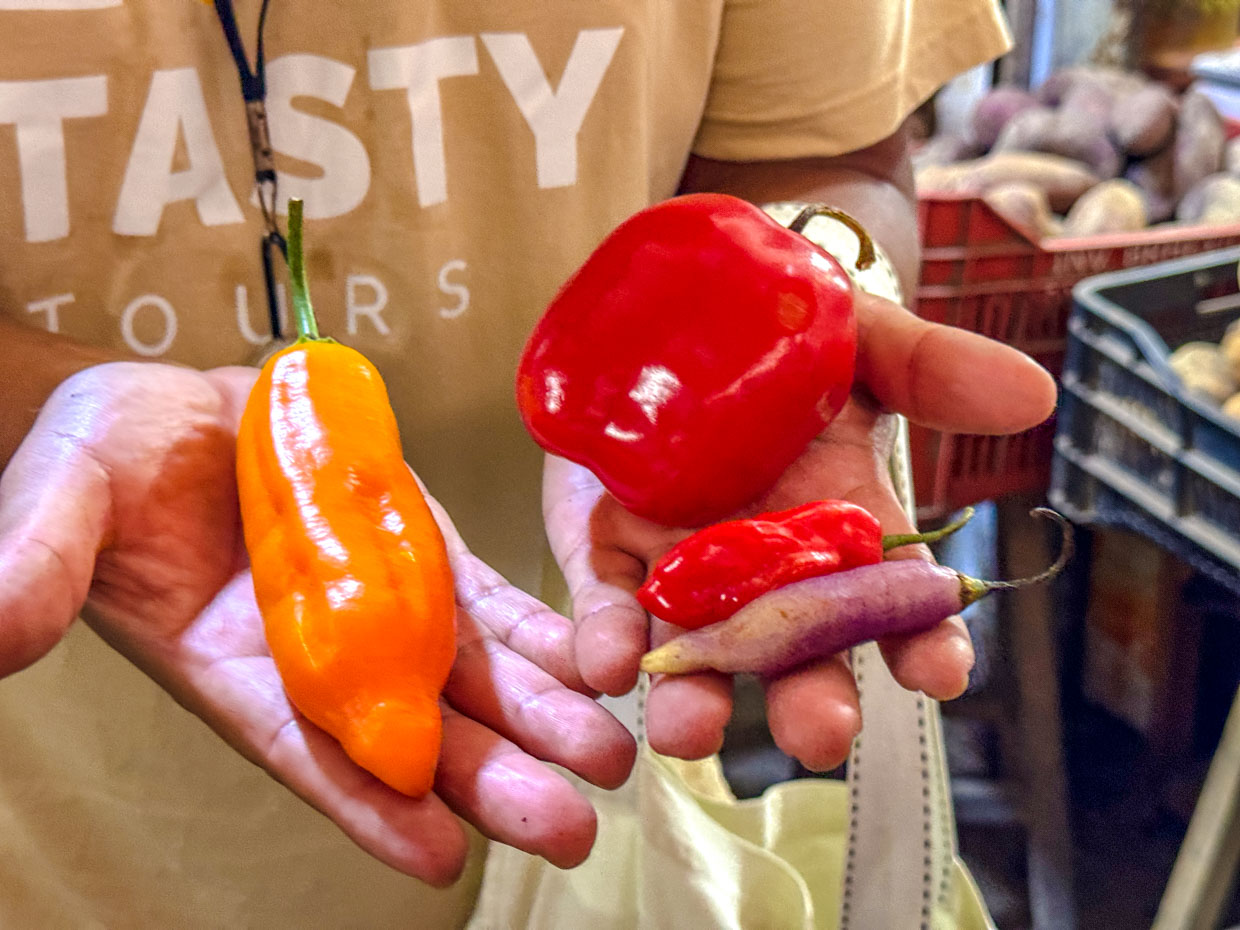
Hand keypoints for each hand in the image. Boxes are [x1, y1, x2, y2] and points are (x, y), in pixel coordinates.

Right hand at [0, 361, 634, 884]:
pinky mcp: (423, 551)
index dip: (369, 807)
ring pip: (471, 676)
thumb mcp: (66, 492)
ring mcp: (382, 602)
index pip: (309, 752)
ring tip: (609, 757)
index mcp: (235, 666)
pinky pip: (489, 604)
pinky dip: (539, 637)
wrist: (175, 400)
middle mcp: (323, 653)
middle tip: (569, 824)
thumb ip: (38, 562)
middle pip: (416, 733)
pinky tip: (592, 660)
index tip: (437, 857)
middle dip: (491, 780)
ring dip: (541, 717)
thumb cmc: (108, 453)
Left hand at [544, 290, 1057, 770]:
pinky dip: (606, 640)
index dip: (924, 642)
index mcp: (844, 532)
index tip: (941, 672)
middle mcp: (769, 573)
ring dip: (696, 701)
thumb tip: (1035, 394)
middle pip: (797, 656)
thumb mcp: (861, 344)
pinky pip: (607, 610)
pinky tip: (608, 667)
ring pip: (697, 655)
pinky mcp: (609, 557)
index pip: (896, 606)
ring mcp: (687, 574)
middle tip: (820, 734)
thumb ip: (932, 369)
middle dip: (810, 699)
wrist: (675, 314)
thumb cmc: (784, 338)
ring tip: (690, 734)